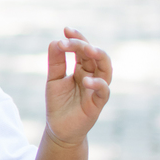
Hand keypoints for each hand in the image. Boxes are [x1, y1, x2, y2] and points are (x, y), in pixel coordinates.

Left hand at [45, 26, 111, 146]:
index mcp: (81, 69)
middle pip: (94, 56)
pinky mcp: (98, 104)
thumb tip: (55, 41)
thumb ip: (56, 62)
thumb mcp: (53, 80)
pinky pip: (104, 91)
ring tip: (89, 49)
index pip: (83, 50)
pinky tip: (87, 80)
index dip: (77, 38)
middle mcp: (92, 76)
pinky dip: (98, 84)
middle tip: (70, 40)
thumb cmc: (58, 103)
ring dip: (99, 58)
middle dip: (84, 45)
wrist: (59, 129)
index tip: (66, 29)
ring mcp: (96, 89)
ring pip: (106, 70)